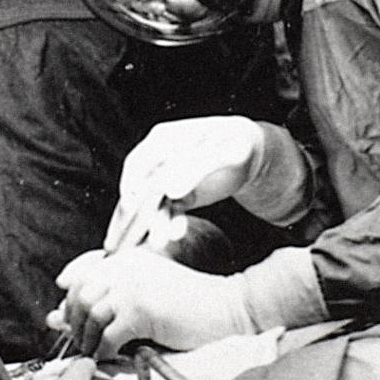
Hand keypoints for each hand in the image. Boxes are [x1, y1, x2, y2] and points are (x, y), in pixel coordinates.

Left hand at [49, 249, 258, 353]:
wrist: (226, 306)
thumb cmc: (191, 302)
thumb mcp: (151, 287)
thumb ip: (118, 294)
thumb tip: (72, 311)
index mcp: (127, 260)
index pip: (82, 273)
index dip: (70, 297)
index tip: (66, 316)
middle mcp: (125, 269)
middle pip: (80, 294)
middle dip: (75, 321)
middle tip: (82, 340)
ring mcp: (132, 288)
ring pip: (90, 316)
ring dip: (88, 339)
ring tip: (94, 351)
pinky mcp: (141, 311)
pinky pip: (108, 336)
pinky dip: (104, 351)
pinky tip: (110, 357)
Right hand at [111, 117, 307, 244]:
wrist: (249, 152)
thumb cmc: (235, 143)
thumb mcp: (222, 152)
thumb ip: (195, 168)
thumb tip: (169, 190)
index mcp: (164, 138)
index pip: (139, 163)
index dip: (132, 183)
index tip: (130, 205)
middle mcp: (159, 158)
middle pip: (140, 187)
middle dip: (134, 212)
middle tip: (131, 235)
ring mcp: (166, 178)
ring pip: (153, 203)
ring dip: (153, 222)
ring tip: (157, 241)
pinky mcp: (177, 197)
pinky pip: (169, 212)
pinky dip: (170, 223)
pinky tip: (174, 234)